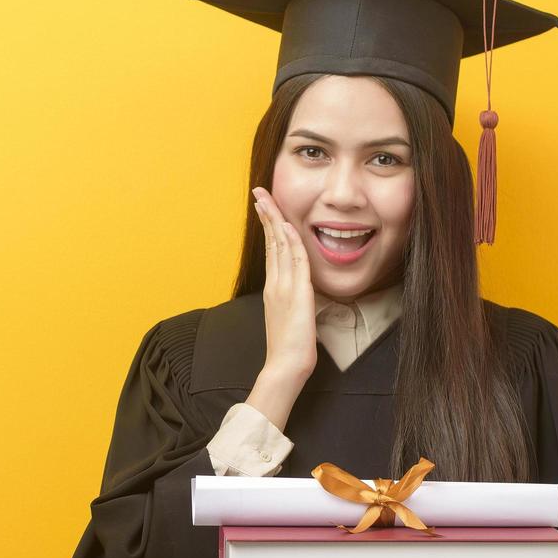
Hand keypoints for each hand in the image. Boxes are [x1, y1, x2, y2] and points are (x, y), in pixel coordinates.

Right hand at [251, 187, 316, 377]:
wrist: (285, 365)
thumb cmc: (289, 346)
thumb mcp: (290, 316)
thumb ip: (292, 300)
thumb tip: (299, 291)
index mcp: (274, 288)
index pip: (271, 249)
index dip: (268, 226)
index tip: (263, 207)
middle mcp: (276, 283)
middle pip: (271, 241)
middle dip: (266, 214)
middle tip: (258, 192)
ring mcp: (284, 287)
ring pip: (280, 246)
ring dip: (275, 220)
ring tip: (267, 199)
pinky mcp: (297, 294)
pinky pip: (295, 262)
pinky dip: (291, 242)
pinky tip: (288, 226)